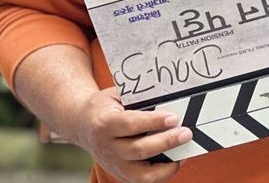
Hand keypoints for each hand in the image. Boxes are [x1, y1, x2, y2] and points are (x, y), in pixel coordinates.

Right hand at [70, 87, 192, 182]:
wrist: (82, 124)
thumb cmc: (103, 106)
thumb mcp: (114, 95)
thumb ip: (137, 99)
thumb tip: (167, 99)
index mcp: (104, 123)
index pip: (131, 124)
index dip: (153, 122)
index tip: (173, 118)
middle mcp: (107, 147)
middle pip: (139, 150)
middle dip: (166, 142)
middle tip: (186, 133)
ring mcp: (113, 164)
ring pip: (142, 174)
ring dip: (168, 164)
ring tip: (184, 151)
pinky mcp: (120, 174)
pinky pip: (143, 180)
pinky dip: (162, 173)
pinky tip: (174, 160)